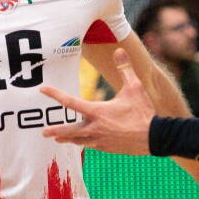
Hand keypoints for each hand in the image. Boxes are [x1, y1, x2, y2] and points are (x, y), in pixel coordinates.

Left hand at [38, 49, 155, 154]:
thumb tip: (119, 49)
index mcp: (97, 111)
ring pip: (79, 140)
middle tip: (43, 132)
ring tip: (58, 138)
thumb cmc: (143, 112)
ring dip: (67, 138)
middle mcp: (95, 128)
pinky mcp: (107, 148)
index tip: (43, 89)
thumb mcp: (135, 87)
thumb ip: (124, 68)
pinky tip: (82, 142)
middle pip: (69, 130)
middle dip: (56, 130)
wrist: (154, 138)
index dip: (55, 94)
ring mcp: (100, 140)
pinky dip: (84, 143)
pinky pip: (91, 146)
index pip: (70, 102)